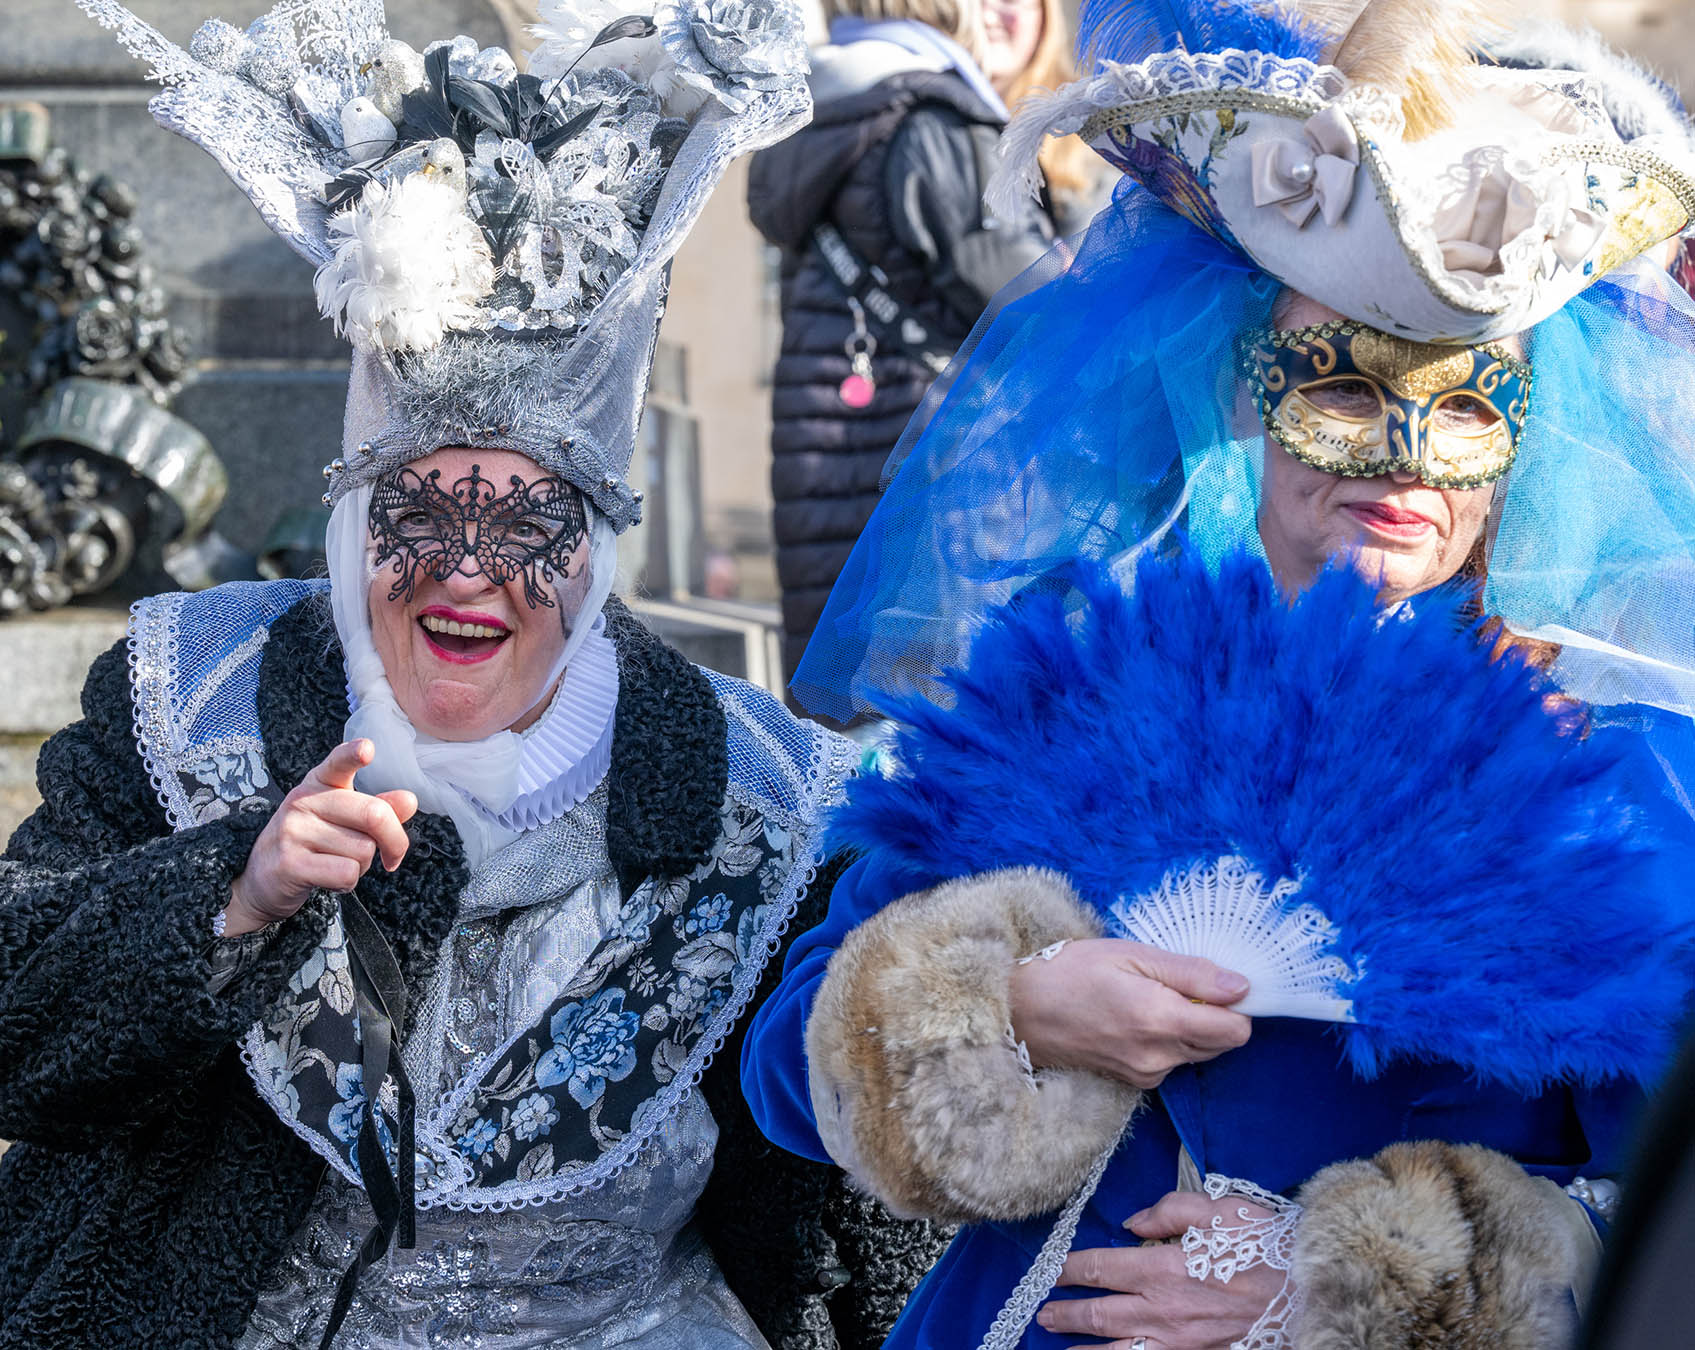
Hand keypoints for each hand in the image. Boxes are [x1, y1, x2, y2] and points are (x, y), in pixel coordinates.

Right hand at [224, 740, 416, 934]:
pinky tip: (329, 880)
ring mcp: (293, 831)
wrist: (263, 880)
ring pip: (364, 850)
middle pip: (375, 815)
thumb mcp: (345, 819)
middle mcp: (304, 800)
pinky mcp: (290, 863)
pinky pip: (346, 873)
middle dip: (395, 842)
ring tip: (338, 863)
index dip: (353, 755)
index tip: (367, 748)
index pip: (338, 763)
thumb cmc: (315, 843)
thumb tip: (409, 800)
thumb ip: (378, 809)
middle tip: (392, 856)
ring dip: (363, 866)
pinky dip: (348, 883)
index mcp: (320, 782)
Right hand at [1008, 939, 1250, 1087]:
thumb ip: (1191, 974)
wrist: (1019, 1011)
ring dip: (1190, 1028)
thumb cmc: (1070, 971)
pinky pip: (1173, 1061)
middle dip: (1213, 1015)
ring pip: (1198, 1053)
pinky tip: (1135, 1017)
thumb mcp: (1131, 955)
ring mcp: (1147, 1074)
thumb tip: (1243, 987)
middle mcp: (1159, 1057)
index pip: (1237, 1031)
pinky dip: (1168, 1040)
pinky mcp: (1135, 1082)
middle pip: (1222, 1044)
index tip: (1216, 984)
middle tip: (1175, 984)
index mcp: (1161, 1021)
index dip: (1236, 1005)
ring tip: (1150, 997)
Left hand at [1036, 1190, 1286, 1348]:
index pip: (1099, 1269)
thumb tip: (1131, 1224)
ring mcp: (1180, 1343)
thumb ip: (1169, 1210)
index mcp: (1163, 1268)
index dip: (1069, 1271)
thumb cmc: (1268, 1247)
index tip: (1050, 1272)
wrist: (1313, 1295)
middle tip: (1042, 1313)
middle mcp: (1164, 1311)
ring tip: (1060, 1347)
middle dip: (1065, 1314)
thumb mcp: (1219, 1210)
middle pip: (1098, 1316)